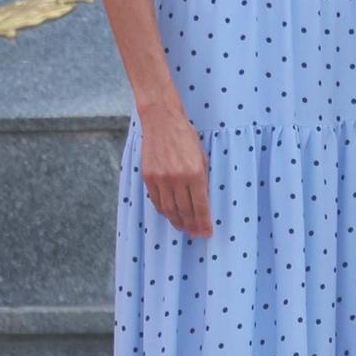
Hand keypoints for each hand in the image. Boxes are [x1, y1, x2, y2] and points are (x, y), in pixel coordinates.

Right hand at [138, 102, 212, 236]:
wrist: (162, 121)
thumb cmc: (186, 137)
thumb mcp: (202, 156)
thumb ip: (202, 179)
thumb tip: (203, 202)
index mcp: (195, 173)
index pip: (201, 206)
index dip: (204, 222)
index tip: (207, 233)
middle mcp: (178, 178)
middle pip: (185, 211)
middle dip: (192, 226)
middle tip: (196, 234)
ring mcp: (161, 178)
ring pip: (169, 209)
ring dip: (177, 221)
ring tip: (184, 228)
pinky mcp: (148, 177)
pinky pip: (156, 200)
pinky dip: (164, 210)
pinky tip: (170, 215)